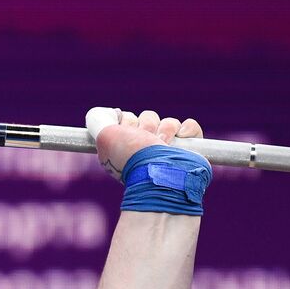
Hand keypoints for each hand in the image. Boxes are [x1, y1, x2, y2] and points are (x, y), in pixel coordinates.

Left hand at [85, 108, 203, 179]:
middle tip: (145, 139)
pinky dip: (187, 129)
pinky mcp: (189, 150)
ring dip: (166, 129)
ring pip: (169, 122)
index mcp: (126, 149)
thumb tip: (109, 114)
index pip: (128, 121)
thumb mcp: (104, 136)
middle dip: (146, 125)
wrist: (160, 174)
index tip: (124, 129)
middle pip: (148, 119)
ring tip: (163, 144)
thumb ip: (99, 121)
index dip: (127, 122)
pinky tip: (180, 137)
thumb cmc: (133, 156)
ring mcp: (169, 151)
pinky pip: (190, 127)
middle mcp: (146, 150)